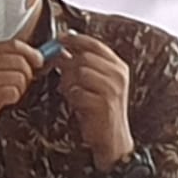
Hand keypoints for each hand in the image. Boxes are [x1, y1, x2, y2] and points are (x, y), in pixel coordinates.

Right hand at [0, 40, 44, 147]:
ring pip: (21, 77)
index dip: (31, 52)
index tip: (38, 60)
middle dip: (27, 74)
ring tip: (7, 93)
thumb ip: (1, 60)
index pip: (14, 45)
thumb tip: (34, 57)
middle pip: (21, 61)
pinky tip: (2, 101)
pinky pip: (15, 92)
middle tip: (20, 83)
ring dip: (20, 88)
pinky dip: (13, 98)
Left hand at [56, 33, 134, 169]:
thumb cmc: (98, 108)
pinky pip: (78, 91)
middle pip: (84, 57)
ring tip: (71, 93)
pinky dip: (72, 96)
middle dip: (67, 65)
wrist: (111, 137)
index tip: (59, 40)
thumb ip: (81, 66)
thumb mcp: (93, 83)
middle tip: (61, 76)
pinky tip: (77, 103)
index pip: (95, 44)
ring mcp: (113, 89)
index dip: (74, 40)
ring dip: (69, 82)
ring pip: (80, 72)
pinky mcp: (104, 103)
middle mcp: (119, 75)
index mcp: (118, 66)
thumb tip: (60, 51)